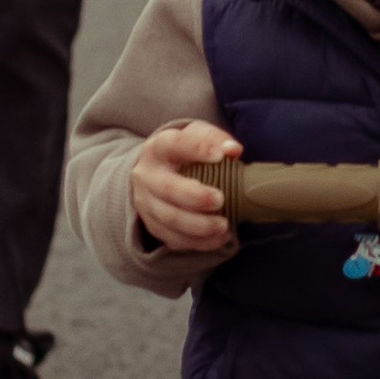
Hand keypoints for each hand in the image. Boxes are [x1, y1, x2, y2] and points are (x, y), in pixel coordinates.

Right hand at [132, 121, 241, 251]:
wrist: (154, 172)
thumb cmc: (183, 153)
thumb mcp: (196, 136)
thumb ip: (216, 139)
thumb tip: (233, 150)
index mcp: (159, 148)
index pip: (174, 145)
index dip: (198, 150)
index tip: (220, 156)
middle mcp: (147, 176)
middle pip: (166, 188)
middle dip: (195, 197)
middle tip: (220, 200)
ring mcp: (146, 203)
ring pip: (168, 219)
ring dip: (199, 226)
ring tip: (224, 225)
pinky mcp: (152, 225)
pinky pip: (173, 239)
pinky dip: (199, 242)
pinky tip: (219, 238)